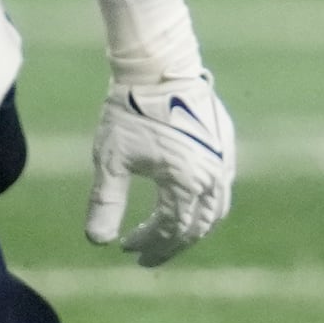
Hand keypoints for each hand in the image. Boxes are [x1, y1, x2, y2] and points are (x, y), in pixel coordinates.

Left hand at [86, 69, 235, 266]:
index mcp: (185, 182)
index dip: (148, 244)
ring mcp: (224, 159)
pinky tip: (183, 201)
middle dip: (171, 245)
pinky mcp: (226, 143)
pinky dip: (204, 203)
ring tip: (167, 235)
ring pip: (215, 209)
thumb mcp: (112, 159)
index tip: (125, 248)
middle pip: (197, 227)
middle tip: (148, 256)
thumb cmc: (130, 111)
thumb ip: (106, 202)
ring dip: (192, 227)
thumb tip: (97, 242)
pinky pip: (221, 186)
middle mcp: (212, 176)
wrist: (158, 66)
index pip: (170, 229)